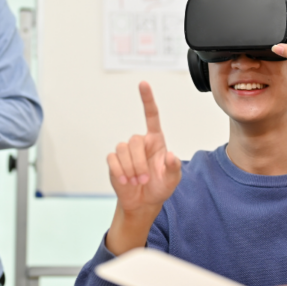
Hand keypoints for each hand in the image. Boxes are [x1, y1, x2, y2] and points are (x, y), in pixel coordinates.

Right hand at [104, 81, 181, 255]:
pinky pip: (113, 160)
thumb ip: (173, 168)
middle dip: (139, 162)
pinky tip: (126, 181)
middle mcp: (140, 143)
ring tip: (137, 181)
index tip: (143, 83)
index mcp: (156, 141)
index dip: (147, 99)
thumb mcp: (172, 180)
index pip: (151, 116)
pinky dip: (120, 172)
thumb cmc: (160, 187)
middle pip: (134, 140)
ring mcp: (125, 152)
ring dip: (131, 169)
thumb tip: (170, 155)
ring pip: (123, 150)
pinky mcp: (114, 161)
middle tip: (145, 179)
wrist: (143, 202)